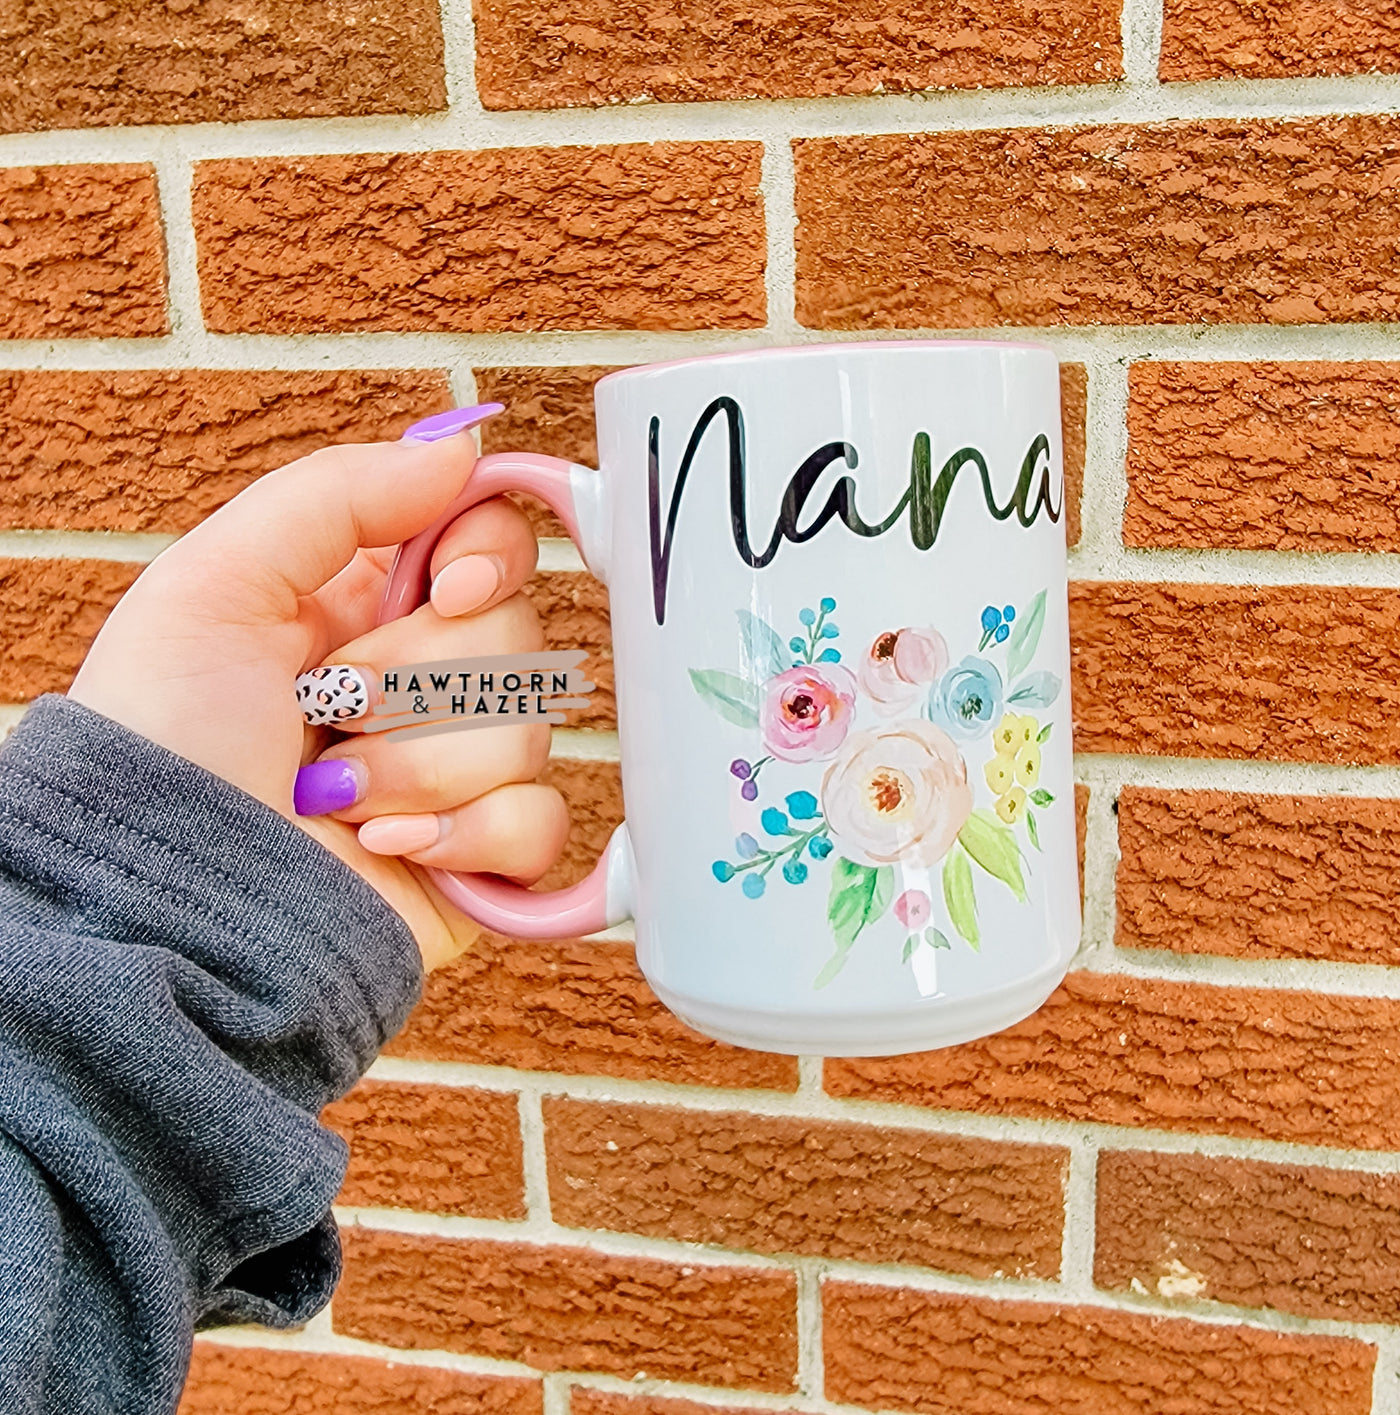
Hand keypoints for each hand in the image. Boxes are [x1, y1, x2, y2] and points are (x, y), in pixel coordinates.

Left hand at [66, 419, 568, 971]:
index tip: (447, 589)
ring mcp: (459, 771)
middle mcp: (426, 680)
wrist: (162, 903)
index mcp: (369, 603)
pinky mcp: (481, 856)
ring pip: (528, 731)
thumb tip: (464, 445)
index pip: (495, 543)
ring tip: (330, 800)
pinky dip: (461, 836)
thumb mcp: (215, 583)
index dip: (490, 558)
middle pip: (519, 636)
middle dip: (417, 681)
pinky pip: (538, 824)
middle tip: (328, 716)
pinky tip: (386, 850)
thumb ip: (338, 495)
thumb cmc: (163, 742)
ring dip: (414, 767)